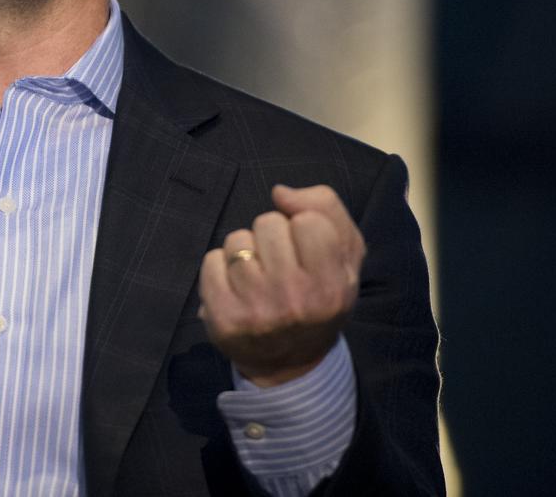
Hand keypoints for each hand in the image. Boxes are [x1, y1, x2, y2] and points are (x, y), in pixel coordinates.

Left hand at [198, 184, 364, 385]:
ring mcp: (256, 311)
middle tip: (279, 265)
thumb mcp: (345, 255)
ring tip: (258, 277)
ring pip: (237, 239)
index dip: (303, 227)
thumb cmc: (320, 295)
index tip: (304, 250)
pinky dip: (219, 267)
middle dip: (272, 236)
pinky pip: (211, 261)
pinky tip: (235, 287)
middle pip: (268, 223)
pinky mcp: (223, 319)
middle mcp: (295, 300)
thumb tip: (280, 193)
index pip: (308, 220)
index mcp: (332, 285)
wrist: (292, 363)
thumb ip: (326, 209)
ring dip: (245, 250)